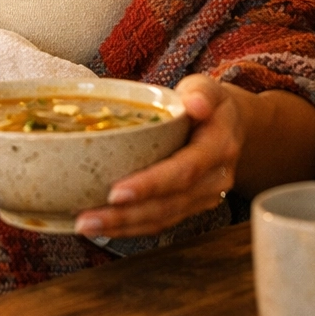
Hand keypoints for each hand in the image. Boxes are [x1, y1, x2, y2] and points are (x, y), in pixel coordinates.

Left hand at [73, 75, 240, 237]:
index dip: (150, 184)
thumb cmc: (208, 102)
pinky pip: (159, 222)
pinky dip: (129, 228)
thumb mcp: (208, 87)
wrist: (228, 126)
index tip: (116, 193)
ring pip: (161, 218)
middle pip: (168, 204)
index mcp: (219, 147)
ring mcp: (204, 198)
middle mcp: (215, 179)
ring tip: (86, 225)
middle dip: (126, 214)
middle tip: (86, 219)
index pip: (184, 170)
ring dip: (122, 226)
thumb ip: (202, 92)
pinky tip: (102, 227)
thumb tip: (195, 104)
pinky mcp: (190, 207)